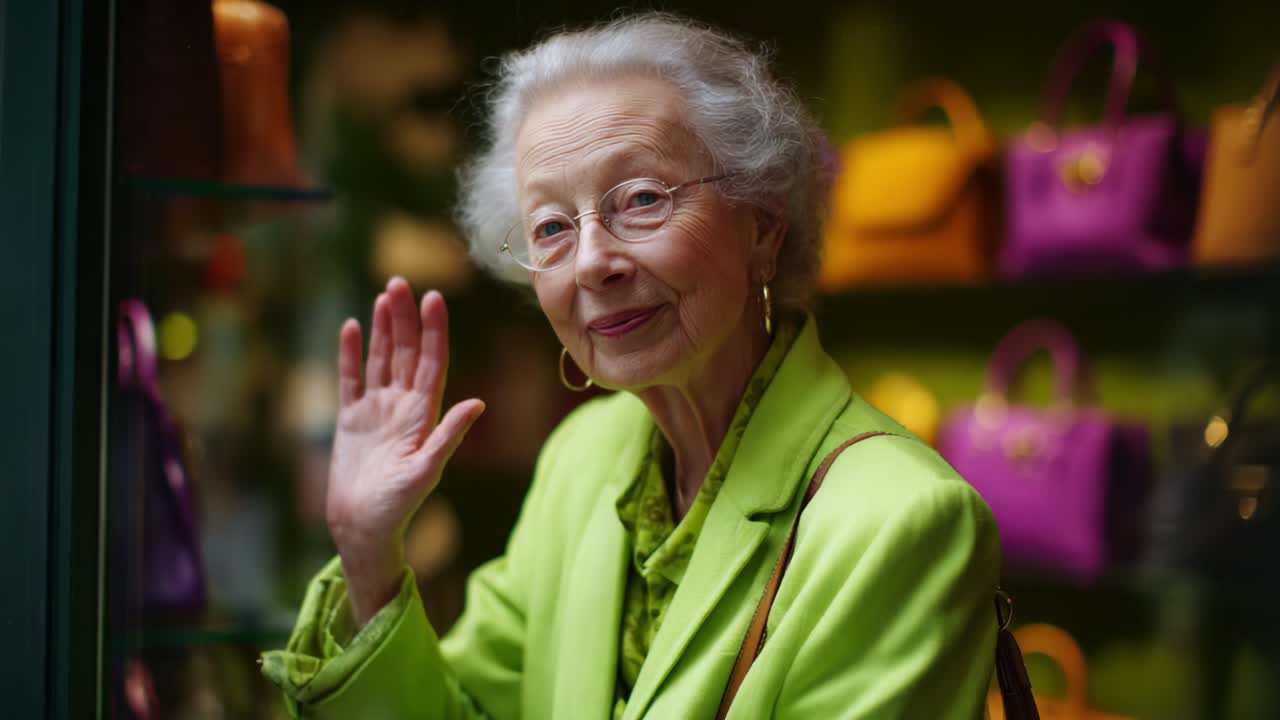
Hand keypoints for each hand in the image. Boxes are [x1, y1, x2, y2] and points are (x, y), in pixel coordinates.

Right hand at [326, 277, 484, 624]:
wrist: (361, 527)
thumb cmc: (397, 505)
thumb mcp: (426, 470)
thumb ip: (449, 434)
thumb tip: (478, 403)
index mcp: (423, 414)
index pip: (431, 362)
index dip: (433, 331)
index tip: (434, 298)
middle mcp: (402, 406)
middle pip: (405, 353)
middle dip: (405, 318)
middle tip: (401, 282)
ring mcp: (376, 410)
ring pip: (381, 359)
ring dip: (383, 328)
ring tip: (384, 295)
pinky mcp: (350, 419)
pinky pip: (351, 378)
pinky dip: (351, 353)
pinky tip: (353, 326)